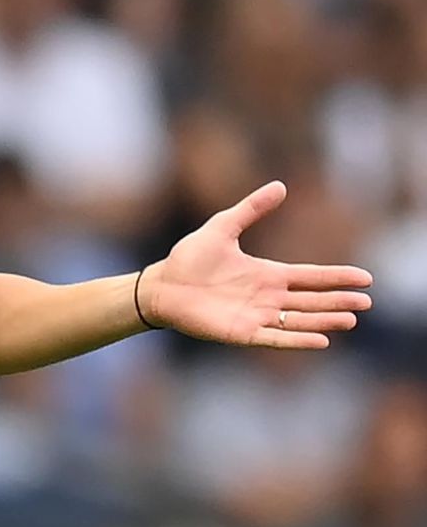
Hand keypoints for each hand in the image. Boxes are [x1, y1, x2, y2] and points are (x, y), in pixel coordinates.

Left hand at [139, 181, 372, 348]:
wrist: (162, 285)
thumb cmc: (189, 258)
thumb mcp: (222, 227)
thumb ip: (250, 209)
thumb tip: (280, 186)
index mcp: (267, 274)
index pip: (310, 276)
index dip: (336, 277)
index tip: (365, 278)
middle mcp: (267, 297)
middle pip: (311, 301)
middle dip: (338, 302)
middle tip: (365, 303)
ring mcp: (256, 316)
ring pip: (298, 320)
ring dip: (323, 321)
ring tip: (350, 320)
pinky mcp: (241, 332)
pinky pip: (274, 338)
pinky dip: (297, 339)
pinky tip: (320, 340)